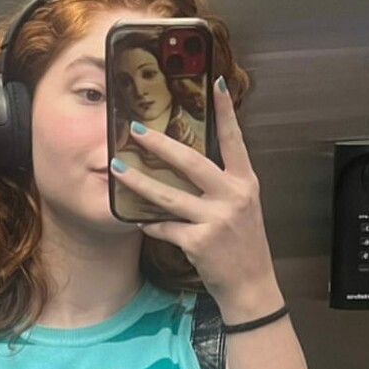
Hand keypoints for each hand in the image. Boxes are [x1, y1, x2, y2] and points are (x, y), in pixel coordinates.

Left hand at [111, 78, 278, 314]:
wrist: (251, 286)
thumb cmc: (243, 246)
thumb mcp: (242, 207)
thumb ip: (222, 185)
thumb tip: (189, 163)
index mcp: (244, 182)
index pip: (235, 140)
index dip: (225, 111)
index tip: (214, 82)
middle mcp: (233, 196)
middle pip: (191, 162)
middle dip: (159, 144)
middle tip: (135, 130)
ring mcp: (216, 219)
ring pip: (168, 195)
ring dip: (138, 181)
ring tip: (116, 169)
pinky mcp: (200, 242)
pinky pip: (165, 227)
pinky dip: (150, 224)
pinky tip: (138, 220)